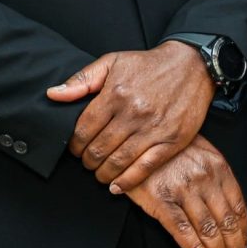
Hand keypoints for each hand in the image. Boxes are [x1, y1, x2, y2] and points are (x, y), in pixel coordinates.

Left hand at [50, 42, 214, 191]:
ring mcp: (153, 128)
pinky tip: (117, 186)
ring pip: (118, 161)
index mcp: (115, 94)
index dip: (74, 146)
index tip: (76, 150)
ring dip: (103, 174)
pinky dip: (128, 181)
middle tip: (88, 163)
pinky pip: (145, 167)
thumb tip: (53, 94)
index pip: (83, 130)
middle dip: (88, 162)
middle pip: (98, 149)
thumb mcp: (113, 61)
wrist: (193, 64)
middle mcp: (133, 113)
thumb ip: (81, 80)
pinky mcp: (172, 140)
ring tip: (101, 174)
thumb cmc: (150, 64)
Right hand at [125, 141, 246, 247]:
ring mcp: (183, 189)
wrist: (135, 136)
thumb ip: (216, 179)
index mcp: (219, 168)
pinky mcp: (160, 199)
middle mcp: (205, 179)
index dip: (245, 235)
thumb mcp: (200, 154)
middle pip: (228, 223)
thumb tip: (230, 211)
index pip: (240, 208)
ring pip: (208, 229)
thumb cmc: (169, 147)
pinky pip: (181, 229)